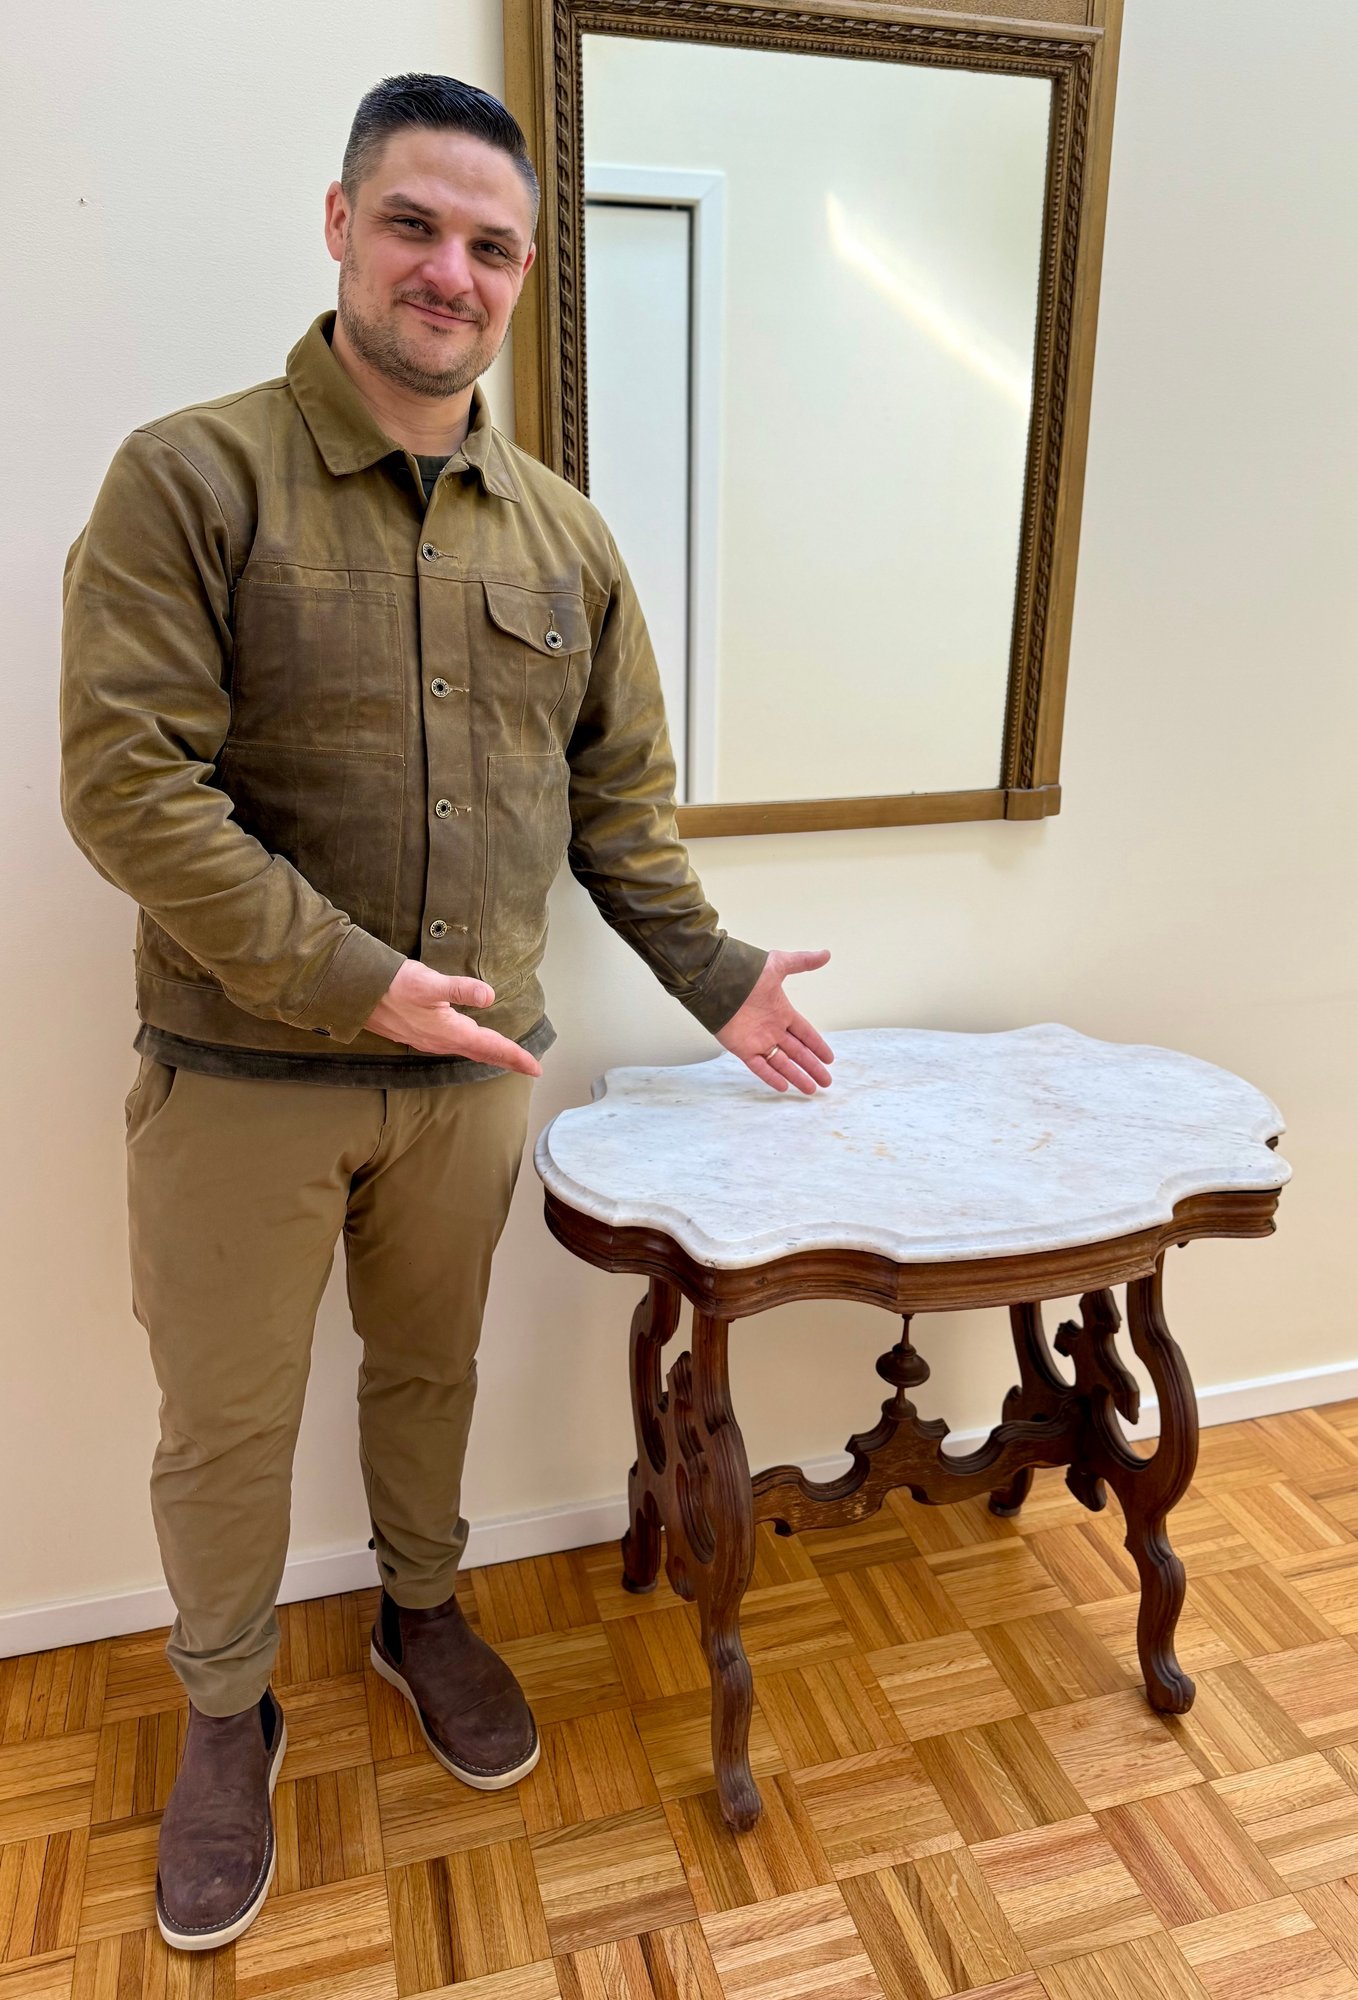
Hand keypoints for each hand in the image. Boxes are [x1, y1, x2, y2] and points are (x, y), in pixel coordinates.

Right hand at [364, 961, 542, 1075]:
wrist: (355, 992)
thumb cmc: (392, 985)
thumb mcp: (428, 982)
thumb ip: (460, 989)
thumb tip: (489, 996)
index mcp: (449, 1032)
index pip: (491, 1047)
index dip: (515, 1057)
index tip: (536, 1068)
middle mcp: (441, 1041)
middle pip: (482, 1053)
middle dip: (507, 1058)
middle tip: (529, 1066)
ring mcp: (428, 1039)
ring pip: (468, 1050)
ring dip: (489, 1054)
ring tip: (506, 1055)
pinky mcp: (419, 1033)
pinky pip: (454, 1045)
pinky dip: (471, 1046)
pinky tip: (470, 1039)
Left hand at [715, 948, 833, 1093]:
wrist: (717, 981)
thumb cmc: (746, 971)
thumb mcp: (779, 965)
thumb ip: (802, 962)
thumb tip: (826, 954)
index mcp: (782, 1012)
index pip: (805, 1033)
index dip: (817, 1046)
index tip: (830, 1059)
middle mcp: (772, 1029)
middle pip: (797, 1052)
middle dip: (812, 1067)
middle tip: (826, 1081)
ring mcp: (758, 1040)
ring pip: (782, 1063)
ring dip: (797, 1076)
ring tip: (811, 1090)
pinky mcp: (743, 1048)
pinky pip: (759, 1066)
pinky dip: (771, 1076)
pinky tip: (784, 1087)